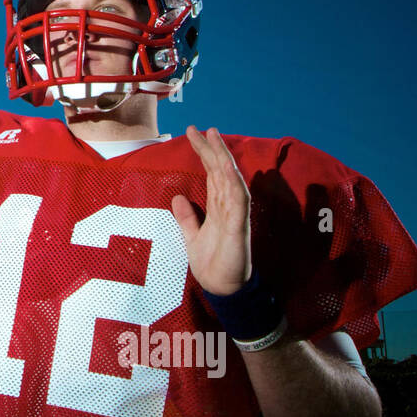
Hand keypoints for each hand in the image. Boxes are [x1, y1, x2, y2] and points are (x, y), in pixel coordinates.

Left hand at [170, 125, 252, 295]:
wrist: (222, 289)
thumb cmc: (212, 264)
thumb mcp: (191, 237)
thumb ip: (186, 217)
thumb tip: (177, 197)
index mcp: (216, 207)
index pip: (211, 173)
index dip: (203, 153)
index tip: (192, 133)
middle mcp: (227, 206)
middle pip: (220, 171)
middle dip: (211, 148)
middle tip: (201, 127)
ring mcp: (235, 215)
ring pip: (231, 180)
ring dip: (224, 158)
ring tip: (215, 137)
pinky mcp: (239, 227)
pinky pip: (238, 202)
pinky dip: (234, 184)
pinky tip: (228, 168)